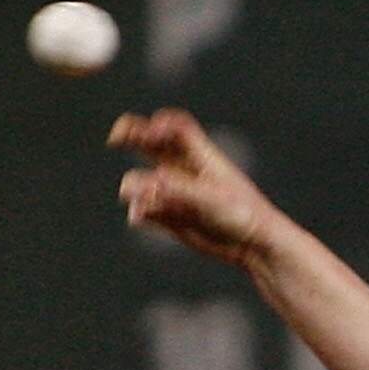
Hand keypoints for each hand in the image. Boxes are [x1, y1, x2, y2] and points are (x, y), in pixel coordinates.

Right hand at [111, 109, 280, 266]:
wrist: (253, 247)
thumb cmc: (244, 216)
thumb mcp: (213, 199)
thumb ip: (180, 189)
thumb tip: (149, 180)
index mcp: (201, 157)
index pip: (176, 127)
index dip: (159, 122)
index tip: (149, 131)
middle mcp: (183, 170)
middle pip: (149, 141)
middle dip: (130, 134)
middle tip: (115, 138)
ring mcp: (173, 192)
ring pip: (140, 179)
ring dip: (133, 186)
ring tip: (136, 198)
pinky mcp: (168, 215)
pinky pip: (143, 208)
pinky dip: (138, 211)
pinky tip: (139, 218)